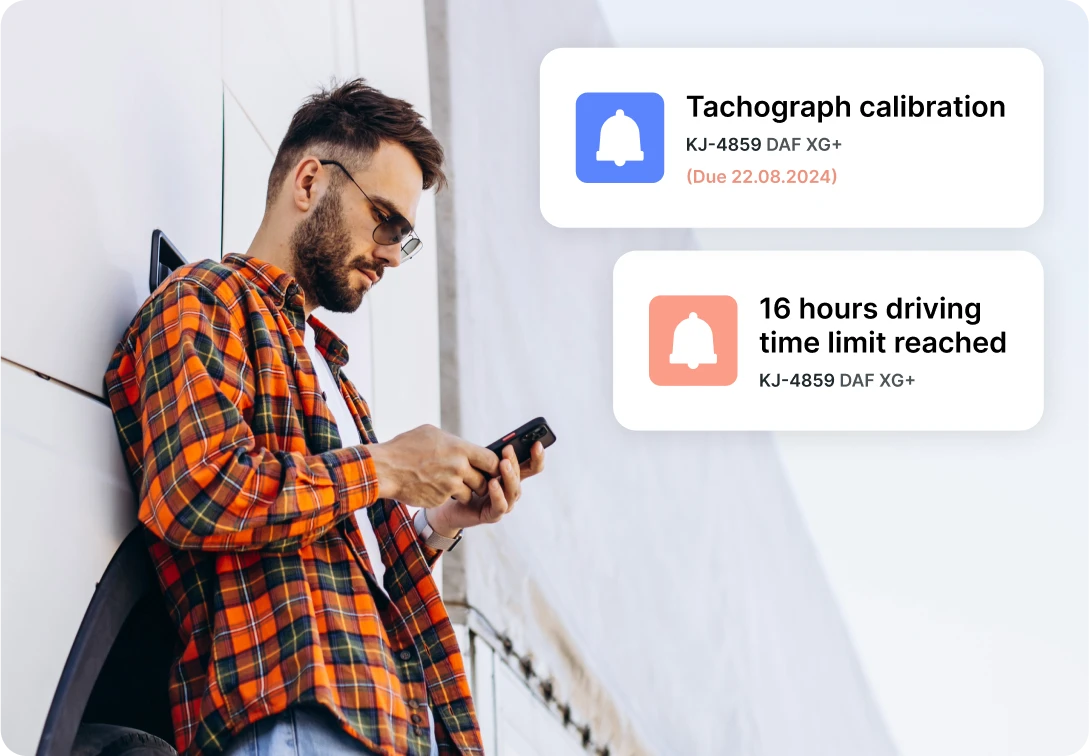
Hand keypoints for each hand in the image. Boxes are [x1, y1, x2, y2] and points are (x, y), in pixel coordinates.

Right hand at [367, 424, 498, 508]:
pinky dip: (446, 496)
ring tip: (450, 483)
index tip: (491, 468)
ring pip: (469, 494)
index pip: (491, 460)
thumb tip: (464, 446)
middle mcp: (458, 468)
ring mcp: (449, 486)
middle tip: (473, 480)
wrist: (385, 469)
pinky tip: (434, 487)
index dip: (494, 466)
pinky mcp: (439, 500)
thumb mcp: (432, 433)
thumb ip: (453, 442)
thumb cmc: (405, 447)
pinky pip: (451, 500)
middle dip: (480, 482)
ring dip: (464, 491)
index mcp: (460, 449)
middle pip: (484, 481)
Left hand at [426, 441, 545, 535]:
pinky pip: (500, 505)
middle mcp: (511, 490)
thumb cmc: (466, 481)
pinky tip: (492, 484)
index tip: (537, 444)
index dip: (537, 456)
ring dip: (508, 476)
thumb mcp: (480, 465)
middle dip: (515, 462)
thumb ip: (491, 457)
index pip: (531, 467)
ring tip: (502, 464)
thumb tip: (503, 444)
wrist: (448, 506)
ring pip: (513, 491)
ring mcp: (504, 503)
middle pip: (521, 476)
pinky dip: (498, 494)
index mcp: (511, 476)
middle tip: (508, 450)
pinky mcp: (493, 515)